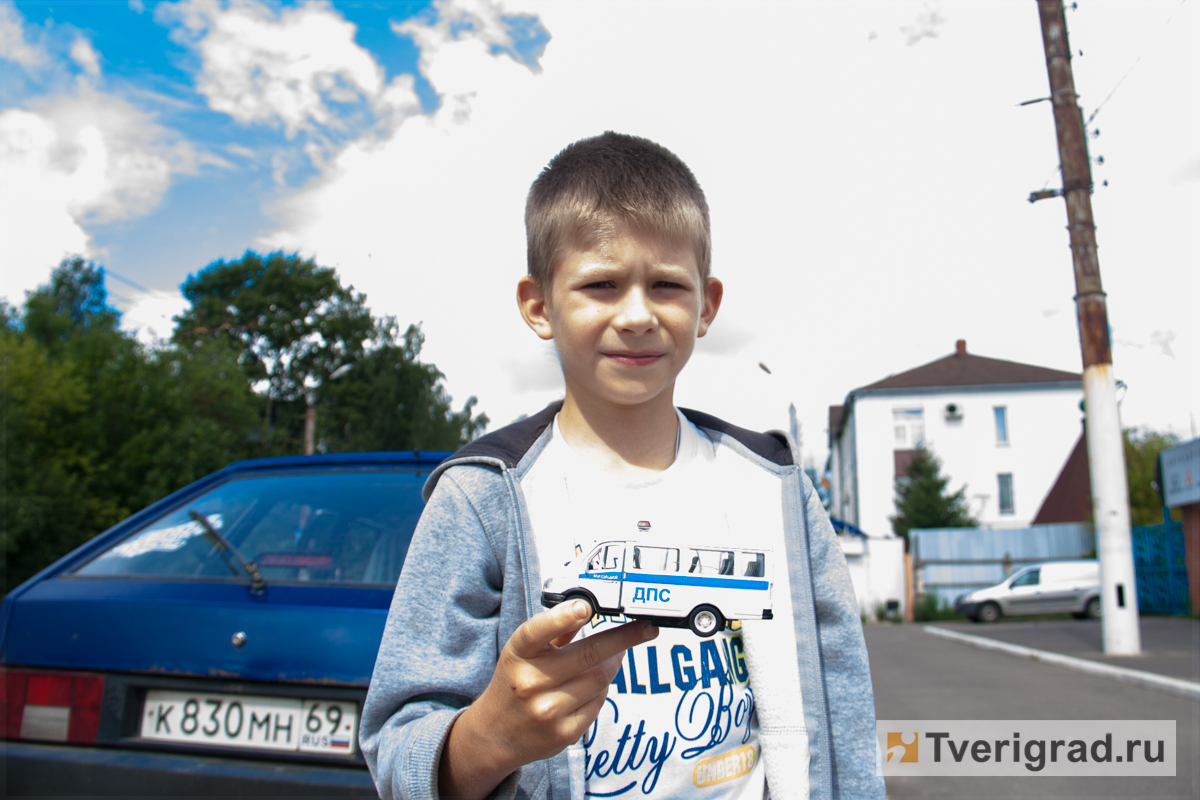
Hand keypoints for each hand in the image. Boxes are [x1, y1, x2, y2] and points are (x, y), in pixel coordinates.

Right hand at [437, 599, 657, 797]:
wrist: (495, 733)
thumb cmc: (516, 681)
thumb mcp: (524, 652)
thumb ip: (555, 630)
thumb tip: (589, 607)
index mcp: (519, 654)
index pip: (538, 631)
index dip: (563, 617)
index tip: (586, 607)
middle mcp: (531, 682)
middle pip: (589, 654)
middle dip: (624, 638)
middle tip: (645, 628)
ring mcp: (549, 710)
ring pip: (601, 678)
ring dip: (613, 663)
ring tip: (612, 656)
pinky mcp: (565, 732)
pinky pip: (599, 702)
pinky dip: (602, 688)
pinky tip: (592, 685)